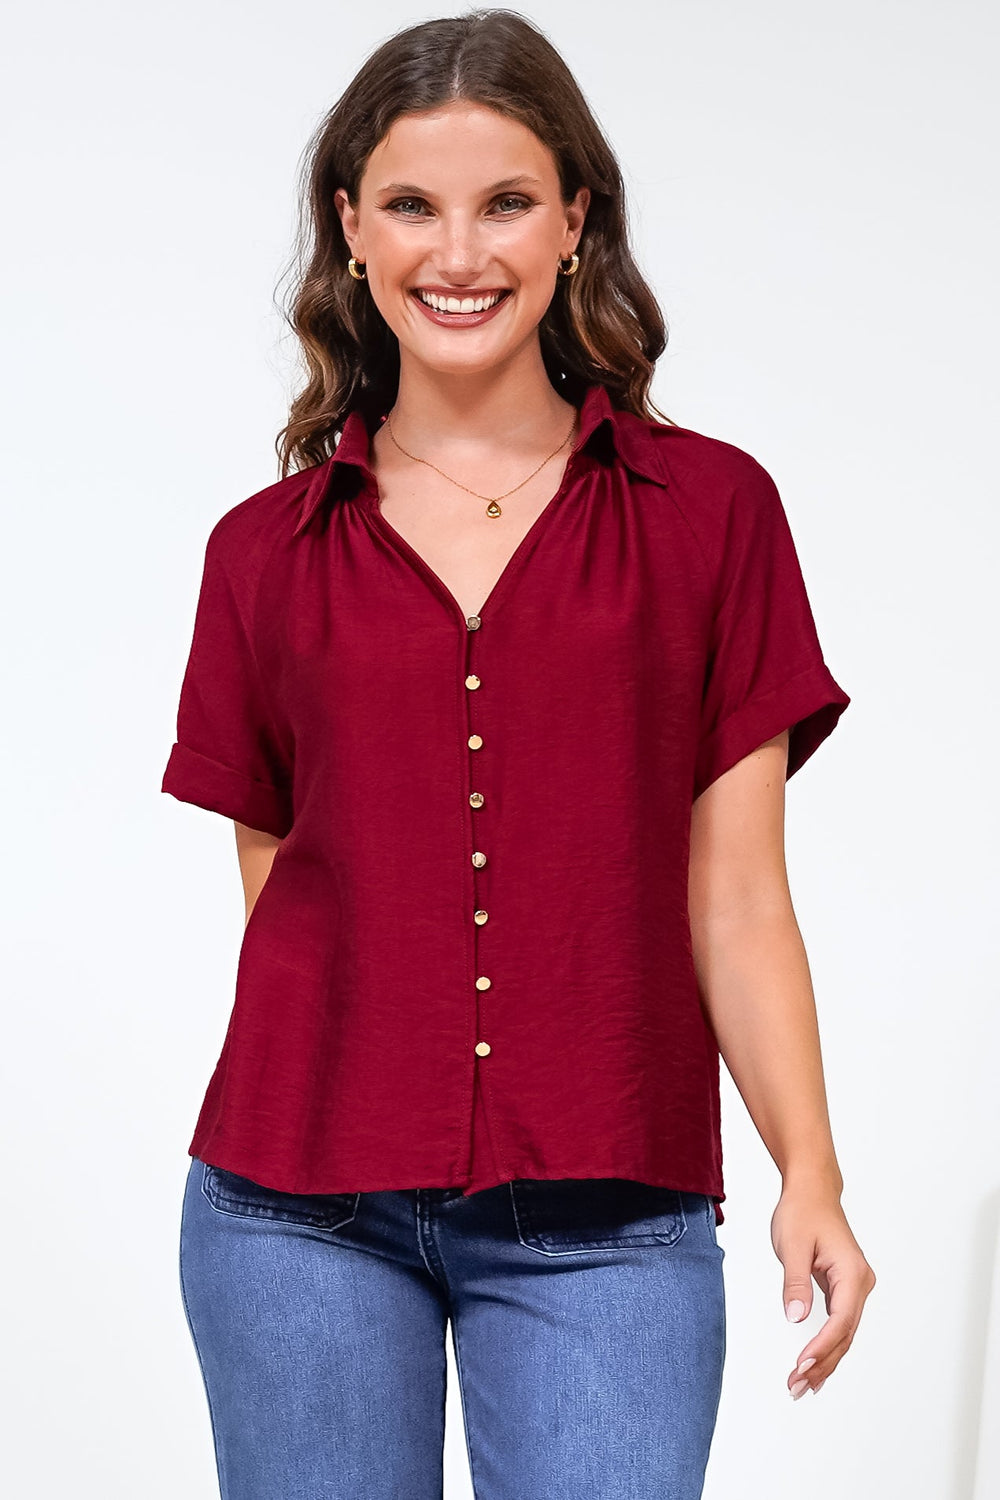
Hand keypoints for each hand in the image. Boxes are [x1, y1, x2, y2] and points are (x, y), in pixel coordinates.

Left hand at [771, 1181, 875, 1398]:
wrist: (811, 1191)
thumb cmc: (802, 1211)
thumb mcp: (793, 1245)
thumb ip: (795, 1282)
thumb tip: (796, 1316)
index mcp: (851, 1272)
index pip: (841, 1320)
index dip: (822, 1345)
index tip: (802, 1364)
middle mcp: (860, 1283)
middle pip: (845, 1334)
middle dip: (822, 1363)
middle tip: (796, 1386)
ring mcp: (854, 1288)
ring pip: (843, 1334)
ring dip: (824, 1360)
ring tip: (801, 1386)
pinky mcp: (844, 1289)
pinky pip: (839, 1324)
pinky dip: (826, 1345)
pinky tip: (814, 1366)